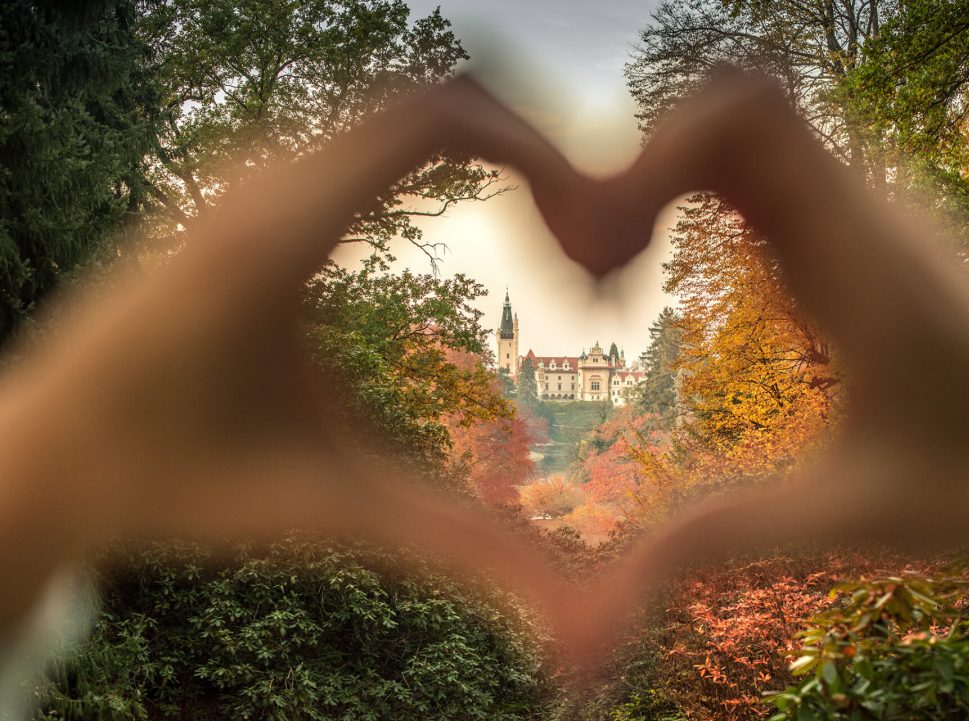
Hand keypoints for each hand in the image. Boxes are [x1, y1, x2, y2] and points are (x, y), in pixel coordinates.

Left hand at [0, 76, 584, 628]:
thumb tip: (579, 623)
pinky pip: (364, 128)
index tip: (594, 227)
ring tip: (556, 229)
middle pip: (431, 97)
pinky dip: (440, 152)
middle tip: (596, 241)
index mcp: (273, 242)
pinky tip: (472, 215)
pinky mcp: (241, 181)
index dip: (539, 150)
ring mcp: (241, 169)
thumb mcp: (326, 512)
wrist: (47, 453)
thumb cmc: (173, 486)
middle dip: (534, 148)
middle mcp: (253, 178)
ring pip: (399, 107)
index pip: (431, 122)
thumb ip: (458, 553)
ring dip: (490, 148)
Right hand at [559, 70, 968, 685]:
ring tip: (613, 270)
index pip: (747, 117)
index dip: (649, 157)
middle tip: (595, 267)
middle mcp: (862, 207)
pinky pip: (754, 156)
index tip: (605, 253)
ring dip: (657, 175)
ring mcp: (859, 203)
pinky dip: (684, 185)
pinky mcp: (850, 216)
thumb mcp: (844, 518)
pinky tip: (657, 262)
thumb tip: (613, 594)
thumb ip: (725, 537)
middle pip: (726, 104)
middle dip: (634, 166)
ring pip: (737, 123)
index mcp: (862, 259)